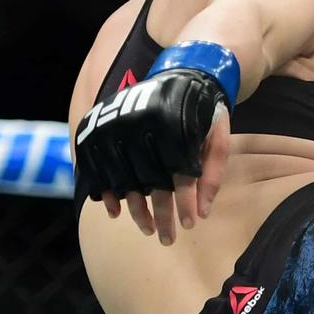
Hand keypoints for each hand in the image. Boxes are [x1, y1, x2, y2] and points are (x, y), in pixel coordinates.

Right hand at [78, 70, 231, 244]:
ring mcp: (113, 124)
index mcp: (173, 122)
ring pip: (121, 177)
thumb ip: (212, 172)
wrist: (181, 75)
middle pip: (148, 180)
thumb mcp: (218, 136)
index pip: (177, 173)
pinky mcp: (96, 127)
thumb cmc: (203, 112)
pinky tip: (116, 212)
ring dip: (134, 209)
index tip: (188, 225)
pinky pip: (95, 167)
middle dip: (159, 214)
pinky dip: (105, 192)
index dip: (183, 202)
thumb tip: (202, 213)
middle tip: (166, 238)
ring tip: (147, 229)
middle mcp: (139, 122)